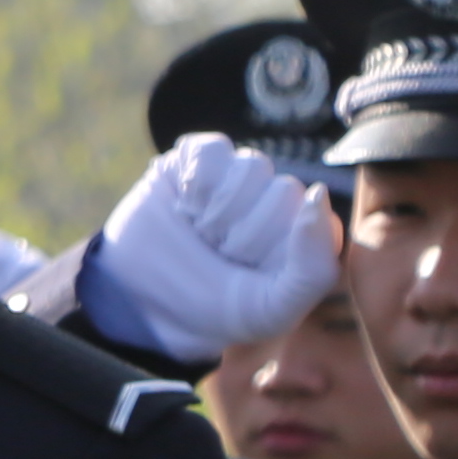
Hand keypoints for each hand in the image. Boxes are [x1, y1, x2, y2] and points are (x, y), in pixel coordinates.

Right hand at [86, 136, 337, 363]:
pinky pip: (213, 149)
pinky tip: (186, 204)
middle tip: (219, 253)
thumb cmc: (211, 309)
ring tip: (201, 231)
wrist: (140, 304)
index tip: (249, 272)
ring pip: (253, 166)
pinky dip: (198, 179)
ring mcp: (236, 177)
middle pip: (285, 190)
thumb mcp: (271, 309)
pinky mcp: (196, 161)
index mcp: (301, 234)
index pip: (313, 217)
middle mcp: (273, 200)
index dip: (278, 246)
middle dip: (245, 232)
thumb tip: (317, 194)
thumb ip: (314, 267)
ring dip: (220, 209)